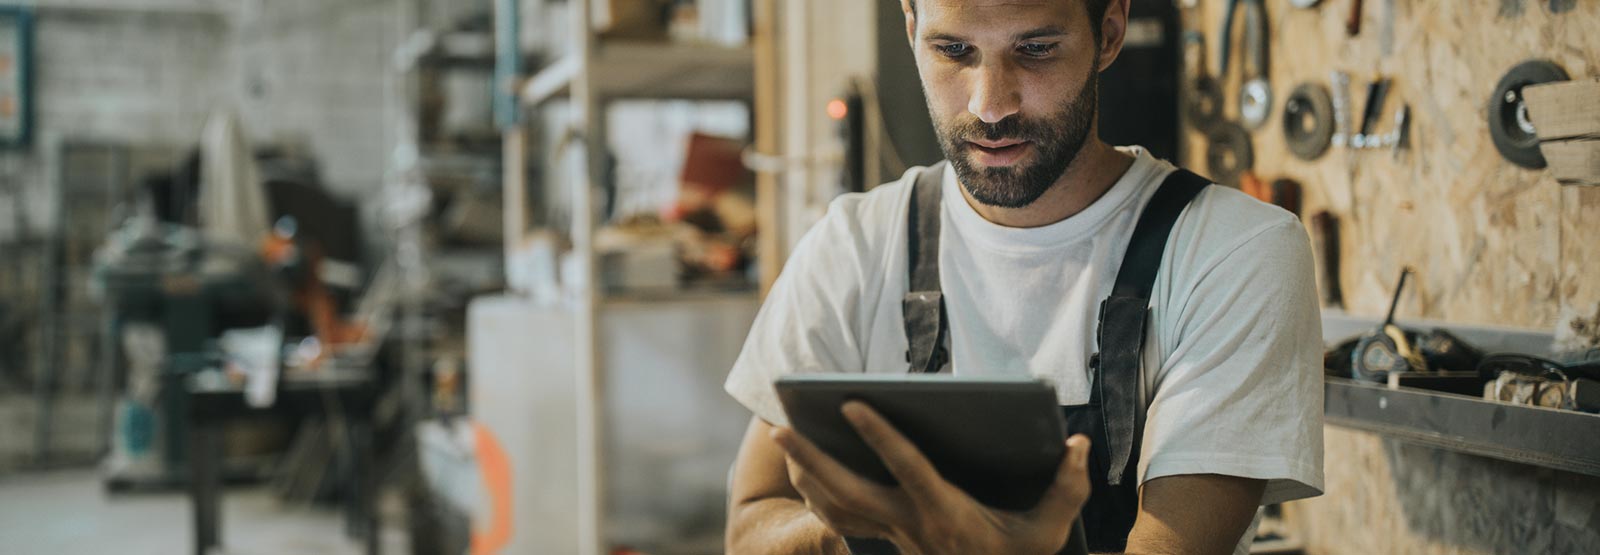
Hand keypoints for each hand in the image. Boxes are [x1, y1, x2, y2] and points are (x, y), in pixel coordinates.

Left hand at [770, 401, 1091, 554]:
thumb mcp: (1050, 532)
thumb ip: (1068, 488)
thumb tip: (1078, 444)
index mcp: (946, 514)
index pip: (907, 468)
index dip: (880, 435)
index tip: (853, 403)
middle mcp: (910, 524)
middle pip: (848, 490)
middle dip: (811, 458)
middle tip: (779, 426)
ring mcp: (893, 534)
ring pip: (835, 506)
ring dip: (806, 472)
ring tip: (782, 437)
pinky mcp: (887, 539)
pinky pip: (840, 518)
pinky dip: (816, 494)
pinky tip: (802, 470)